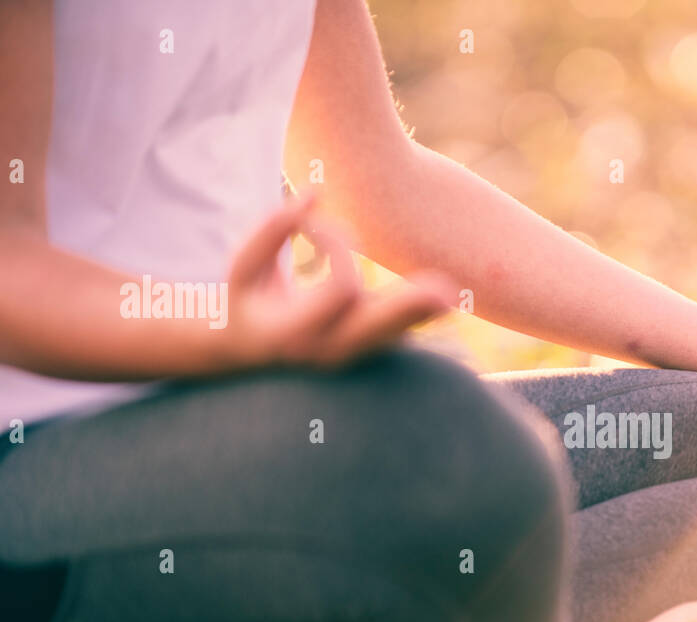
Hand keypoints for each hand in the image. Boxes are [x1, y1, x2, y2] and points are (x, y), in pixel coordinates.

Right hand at [220, 192, 457, 370]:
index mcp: (294, 332)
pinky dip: (417, 314)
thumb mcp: (244, 266)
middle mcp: (326, 350)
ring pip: (393, 336)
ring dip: (422, 313)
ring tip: (452, 297)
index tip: (315, 224)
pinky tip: (443, 302)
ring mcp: (349, 355)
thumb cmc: (245, 298)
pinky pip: (397, 333)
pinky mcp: (364, 350)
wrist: (247, 350)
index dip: (338, 245)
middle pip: (377, 328)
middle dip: (409, 307)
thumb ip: (273, 230)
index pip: (340, 287)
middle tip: (447, 292)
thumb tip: (313, 191)